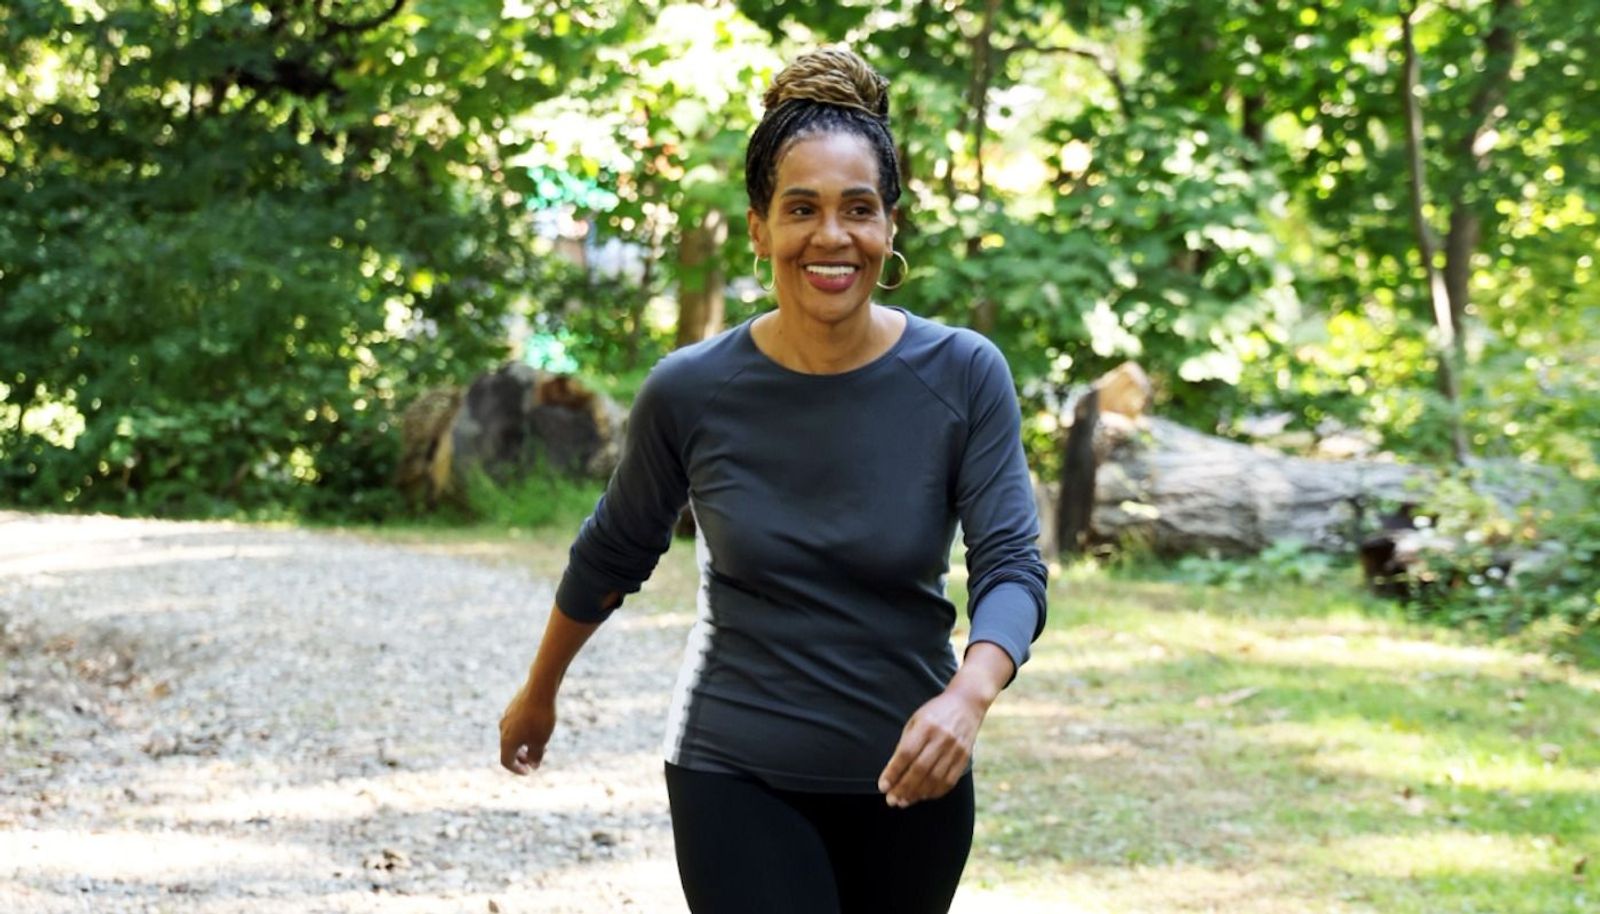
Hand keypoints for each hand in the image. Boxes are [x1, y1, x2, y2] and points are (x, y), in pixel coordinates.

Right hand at [499, 683, 555, 775]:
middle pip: (509, 749)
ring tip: (542, 742)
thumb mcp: (541, 741)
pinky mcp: (513, 707)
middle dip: (522, 757)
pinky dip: (525, 731)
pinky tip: (540, 726)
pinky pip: (516, 724)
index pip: (506, 761)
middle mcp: (503, 729)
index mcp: (507, 741)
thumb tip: (533, 765)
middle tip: (537, 758)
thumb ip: (536, 756)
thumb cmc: (540, 718)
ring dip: (525, 743)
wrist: (540, 688)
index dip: (517, 769)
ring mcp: (507, 717)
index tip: (529, 771)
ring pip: (513, 736)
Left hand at [876, 688, 986, 807]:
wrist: (967, 704)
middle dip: (903, 788)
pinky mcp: (964, 758)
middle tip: (891, 800)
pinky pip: (949, 781)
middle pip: (920, 769)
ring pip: (934, 779)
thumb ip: (905, 744)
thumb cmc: (935, 713)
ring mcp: (955, 749)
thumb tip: (893, 773)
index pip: (906, 754)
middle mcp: (942, 738)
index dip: (893, 772)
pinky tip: (923, 796)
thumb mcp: (916, 721)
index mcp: (926, 725)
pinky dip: (934, 792)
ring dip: (917, 794)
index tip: (883, 786)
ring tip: (904, 801)